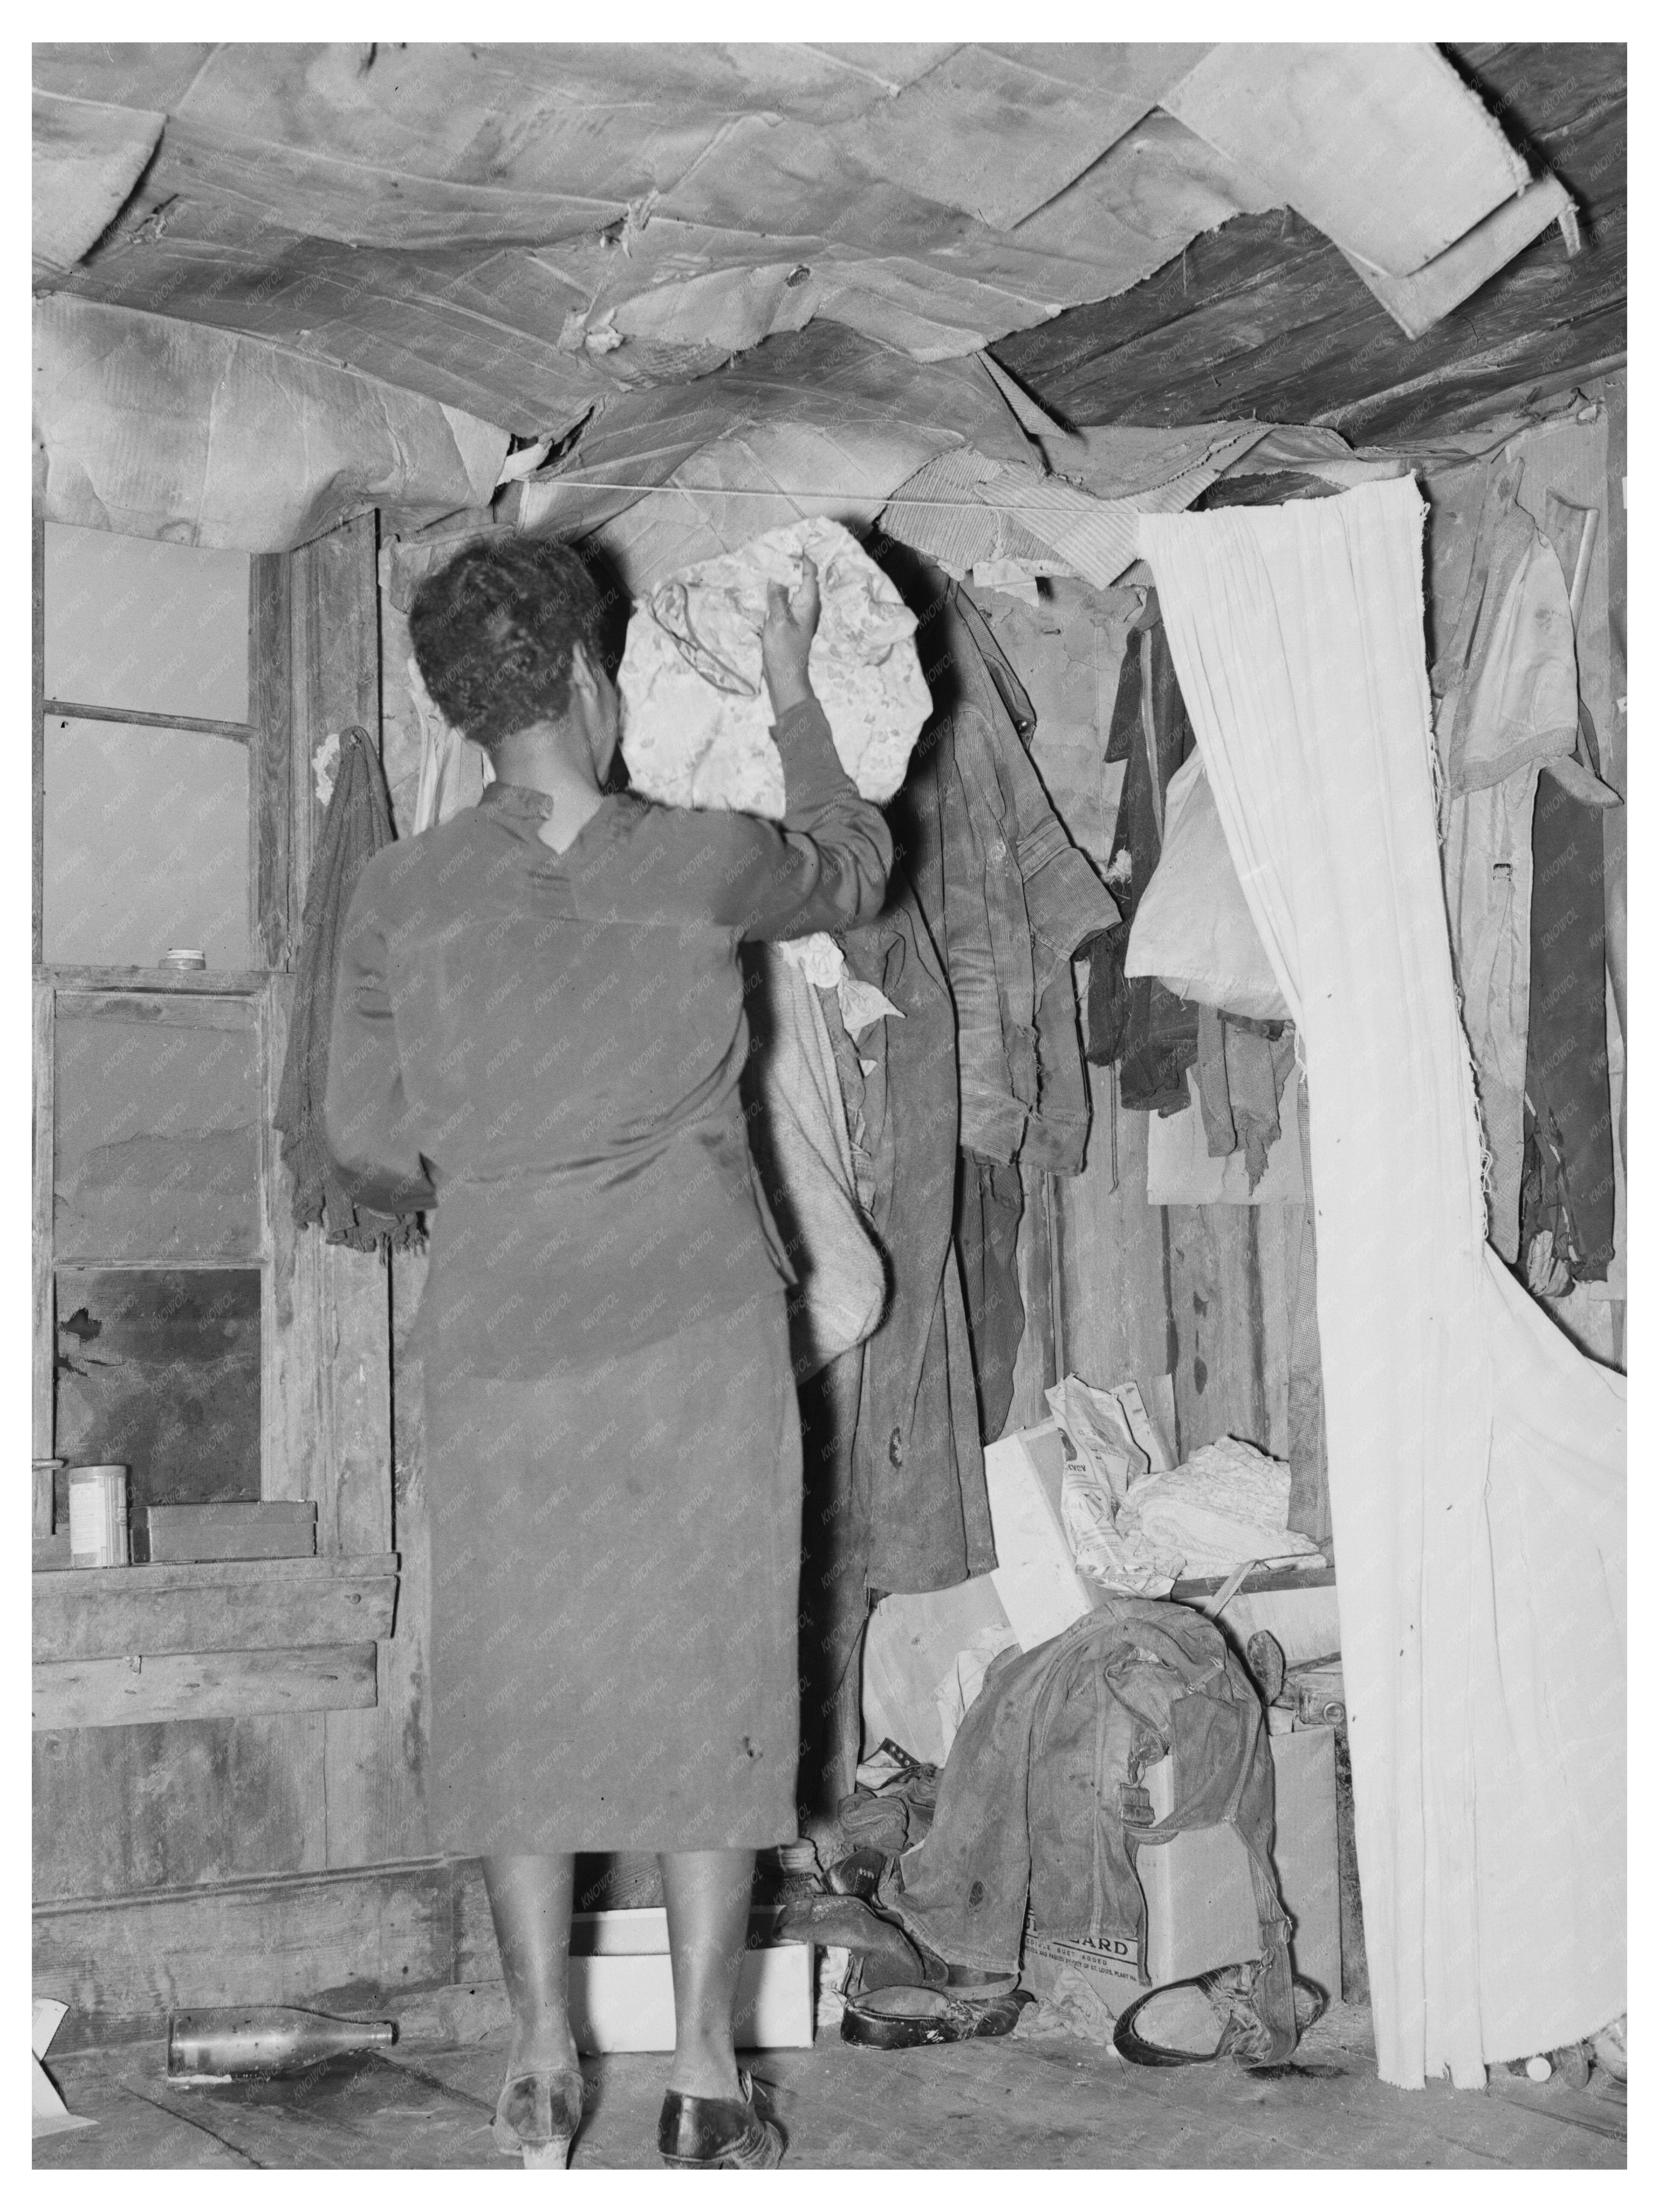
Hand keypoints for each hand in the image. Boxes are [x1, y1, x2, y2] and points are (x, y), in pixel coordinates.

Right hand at [761, 554, 820, 715]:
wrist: (785, 676)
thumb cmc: (784, 652)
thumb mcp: (778, 621)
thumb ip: (777, 596)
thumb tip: (777, 573)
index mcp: (809, 602)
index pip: (809, 570)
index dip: (799, 555)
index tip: (784, 543)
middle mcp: (808, 604)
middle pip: (803, 575)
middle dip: (790, 561)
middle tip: (772, 547)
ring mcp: (800, 611)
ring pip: (795, 584)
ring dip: (784, 573)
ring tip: (769, 560)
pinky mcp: (792, 617)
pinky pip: (788, 595)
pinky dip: (780, 586)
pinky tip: (768, 582)